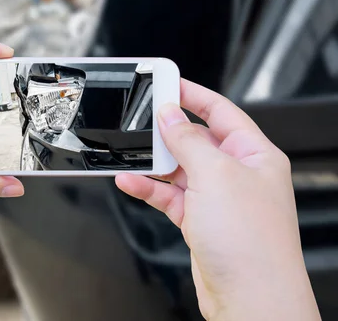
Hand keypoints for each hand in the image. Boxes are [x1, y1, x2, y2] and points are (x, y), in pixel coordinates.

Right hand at [115, 79, 319, 319]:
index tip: (168, 84)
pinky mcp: (199, 220)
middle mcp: (237, 175)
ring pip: (178, 170)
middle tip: (142, 122)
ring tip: (129, 155)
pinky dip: (148, 188)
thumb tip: (170, 115)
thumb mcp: (215, 176)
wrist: (250, 299)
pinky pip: (168, 196)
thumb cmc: (252, 243)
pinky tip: (131, 182)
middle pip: (196, 140)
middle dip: (168, 133)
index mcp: (254, 155)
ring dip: (152, 164)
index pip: (221, 112)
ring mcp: (217, 199)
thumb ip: (188, 142)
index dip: (194, 95)